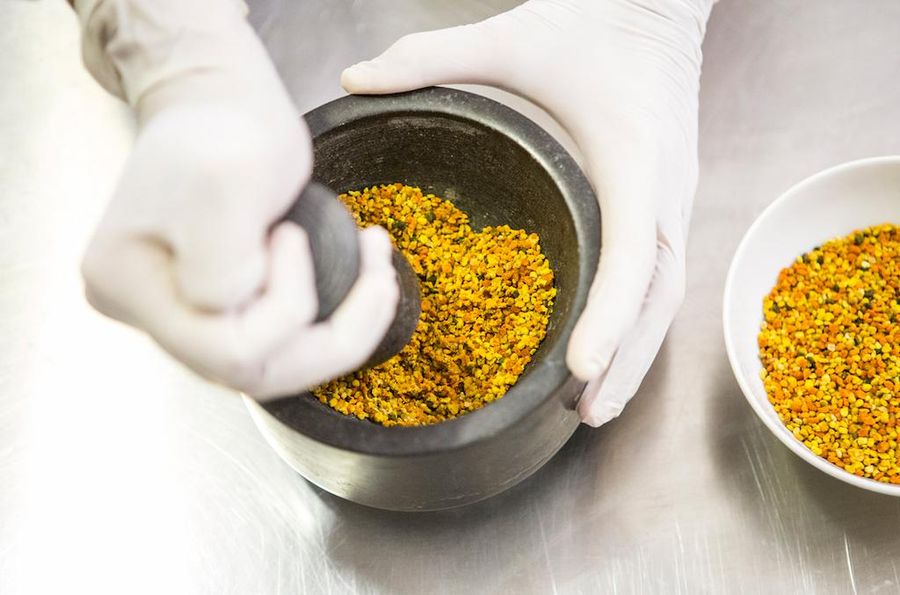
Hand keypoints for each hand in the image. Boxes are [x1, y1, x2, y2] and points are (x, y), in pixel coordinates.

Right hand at [77, 0, 398, 397]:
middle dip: (332, 335)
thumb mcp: (228, 175)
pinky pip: (277, 343)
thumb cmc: (222, 126)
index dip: (286, 301)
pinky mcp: (216, 306)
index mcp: (129, 285)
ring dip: (340, 334)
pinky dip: (328, 324)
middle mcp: (146, 312)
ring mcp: (182, 313)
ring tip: (380, 281)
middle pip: (252, 372)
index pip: (230, 348)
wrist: (217, 103)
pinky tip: (362, 286)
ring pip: (271, 367)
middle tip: (377, 278)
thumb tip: (228, 308)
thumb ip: (222, 257)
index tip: (291, 234)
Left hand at [342, 0, 712, 424]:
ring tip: (594, 406)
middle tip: (584, 412)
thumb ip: (431, 57)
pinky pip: (659, 279)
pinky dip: (637, 325)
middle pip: (657, 297)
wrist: (657, 9)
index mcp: (631, 160)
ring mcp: (672, 202)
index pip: (633, 253)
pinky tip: (610, 355)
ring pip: (665, 298)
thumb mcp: (509, 36)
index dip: (610, 315)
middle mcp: (664, 193)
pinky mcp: (667, 205)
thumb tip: (356, 78)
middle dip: (625, 359)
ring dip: (635, 355)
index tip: (581, 365)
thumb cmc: (594, 24)